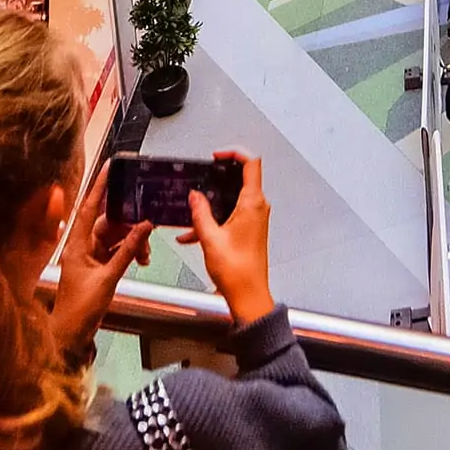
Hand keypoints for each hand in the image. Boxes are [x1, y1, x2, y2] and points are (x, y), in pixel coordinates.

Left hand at [51, 165, 151, 357]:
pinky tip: (140, 259)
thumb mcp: (108, 279)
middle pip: (107, 223)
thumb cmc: (80, 309)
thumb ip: (127, 252)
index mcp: (76, 245)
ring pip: (114, 238)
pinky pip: (115, 251)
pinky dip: (129, 253)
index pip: (88, 208)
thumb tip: (144, 227)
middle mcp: (80, 246)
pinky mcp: (95, 267)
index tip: (111, 167)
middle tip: (147, 225)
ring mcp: (88, 257)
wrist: (70, 335)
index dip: (100, 186)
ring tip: (145, 255)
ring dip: (132, 243)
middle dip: (129, 225)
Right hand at [176, 152, 275, 326]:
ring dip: (211, 204)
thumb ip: (200, 213)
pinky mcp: (250, 229)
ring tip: (191, 215)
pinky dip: (214, 219)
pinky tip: (194, 234)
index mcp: (253, 203)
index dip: (234, 153)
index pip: (251, 163)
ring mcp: (255, 218)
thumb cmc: (237, 272)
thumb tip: (195, 196)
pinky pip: (231, 215)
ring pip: (232, 199)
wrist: (249, 296)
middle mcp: (258, 207)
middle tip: (201, 180)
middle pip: (241, 178)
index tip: (217, 156)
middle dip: (217, 179)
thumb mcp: (210, 238)